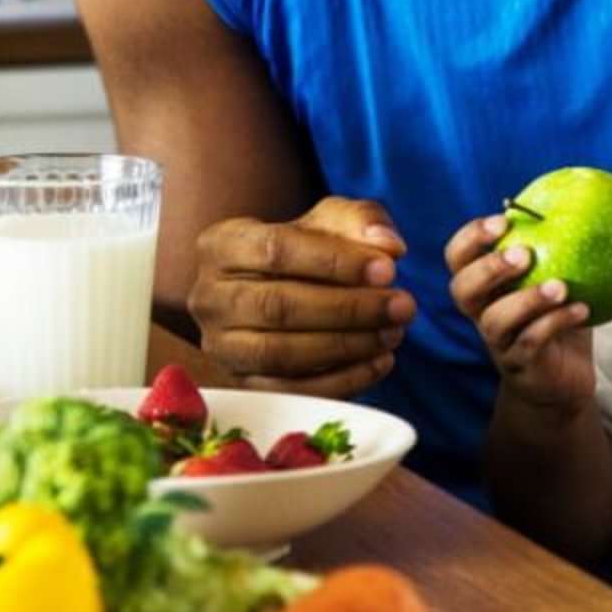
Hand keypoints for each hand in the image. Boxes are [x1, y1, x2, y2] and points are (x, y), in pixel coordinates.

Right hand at [188, 196, 416, 396]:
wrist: (279, 289)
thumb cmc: (307, 249)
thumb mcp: (331, 221)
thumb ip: (361, 221)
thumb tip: (388, 245)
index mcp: (221, 243)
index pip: (276, 250)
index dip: (335, 261)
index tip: (389, 269)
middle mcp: (209, 296)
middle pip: (278, 306)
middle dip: (349, 308)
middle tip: (403, 306)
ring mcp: (220, 345)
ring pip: (281, 353)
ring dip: (347, 345)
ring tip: (394, 333)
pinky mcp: (240, 384)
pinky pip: (290, 391)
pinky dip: (341, 381)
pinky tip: (381, 361)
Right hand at [445, 214, 593, 410]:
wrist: (560, 382)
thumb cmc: (556, 321)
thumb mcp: (555, 279)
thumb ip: (556, 247)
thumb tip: (582, 194)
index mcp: (484, 286)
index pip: (458, 257)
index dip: (471, 237)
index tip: (502, 220)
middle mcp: (482, 313)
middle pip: (462, 289)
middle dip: (488, 268)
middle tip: (524, 254)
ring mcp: (498, 343)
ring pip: (496, 320)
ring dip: (527, 300)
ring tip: (561, 286)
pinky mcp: (520, 367)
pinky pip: (531, 344)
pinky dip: (555, 324)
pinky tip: (582, 310)